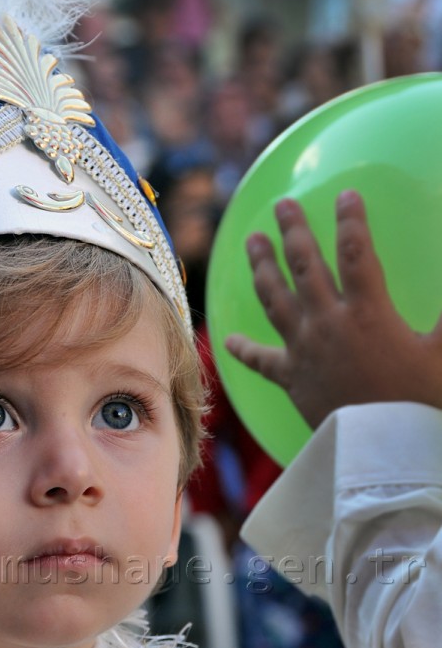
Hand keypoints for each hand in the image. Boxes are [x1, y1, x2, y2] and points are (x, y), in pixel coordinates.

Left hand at [225, 191, 441, 428]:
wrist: (384, 453)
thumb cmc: (420, 401)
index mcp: (367, 312)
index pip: (356, 252)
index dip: (351, 220)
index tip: (345, 195)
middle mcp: (328, 323)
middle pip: (305, 266)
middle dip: (293, 231)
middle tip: (281, 206)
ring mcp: (304, 350)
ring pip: (275, 299)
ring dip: (262, 268)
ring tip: (252, 242)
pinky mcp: (292, 379)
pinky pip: (262, 362)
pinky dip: (244, 350)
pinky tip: (227, 340)